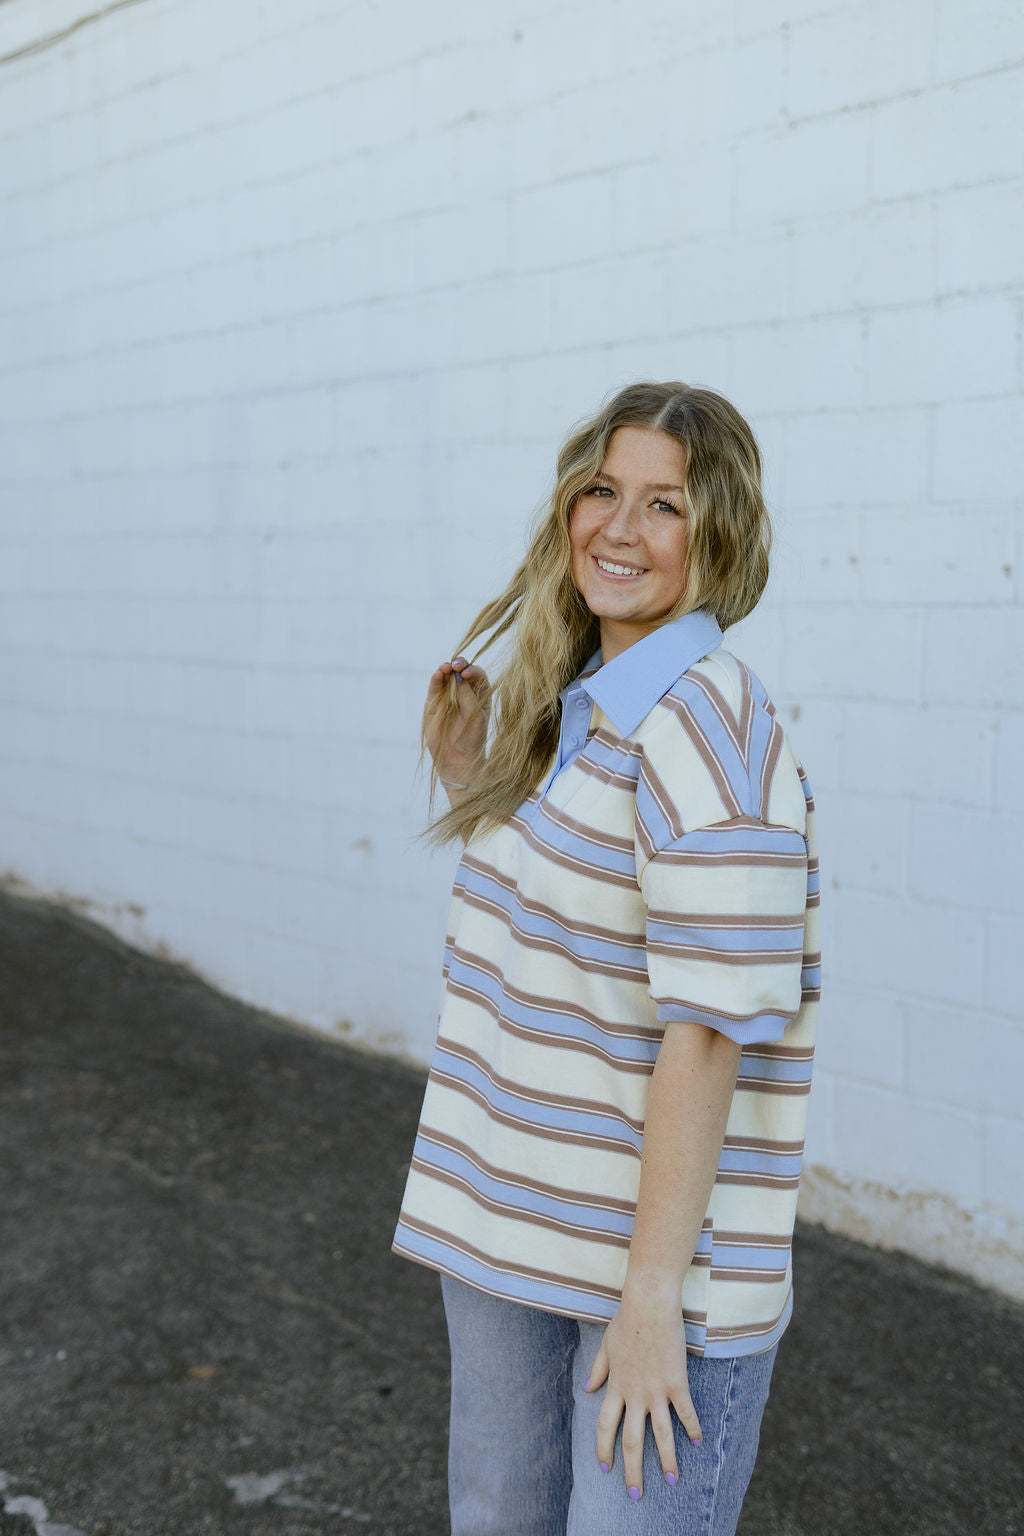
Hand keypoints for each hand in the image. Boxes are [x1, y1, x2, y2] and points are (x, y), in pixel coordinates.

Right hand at [423, 656, 490, 787]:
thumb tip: (459, 675)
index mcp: (479, 694)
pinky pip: (435, 687)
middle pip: (461, 671)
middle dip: (460, 665)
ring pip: (446, 677)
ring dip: (446, 669)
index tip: (468, 674)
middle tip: (457, 666)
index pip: (477, 675)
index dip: (472, 670)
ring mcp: (448, 697)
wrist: (458, 759)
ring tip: (446, 667)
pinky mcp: (434, 704)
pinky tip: (438, 674)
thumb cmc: (472, 738)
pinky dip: (436, 679)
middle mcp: (464, 692)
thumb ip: (468, 696)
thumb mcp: (475, 716)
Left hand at [584, 1290, 701, 1499]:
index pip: (605, 1426)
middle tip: (635, 1494)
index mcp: (616, 1386)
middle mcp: (635, 1393)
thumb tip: (586, 1389)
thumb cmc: (627, 1320)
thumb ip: (598, 1370)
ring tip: (671, 1481)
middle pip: (632, 1440)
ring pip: (661, 1434)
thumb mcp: (606, 1346)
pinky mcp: (676, 1382)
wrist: (649, 1303)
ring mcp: (656, 1390)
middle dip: (633, 1470)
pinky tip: (698, 1443)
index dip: (604, 1449)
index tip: (605, 1469)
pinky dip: (693, 1429)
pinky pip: (685, 1412)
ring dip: (666, 1460)